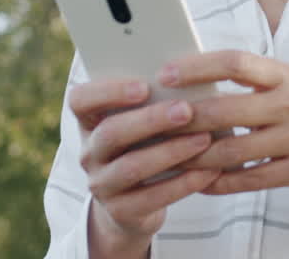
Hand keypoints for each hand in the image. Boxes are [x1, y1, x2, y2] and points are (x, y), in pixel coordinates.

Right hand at [68, 78, 220, 251]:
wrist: (134, 204)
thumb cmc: (146, 145)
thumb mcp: (141, 122)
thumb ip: (155, 100)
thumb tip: (193, 77)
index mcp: (89, 121)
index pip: (80, 100)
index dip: (108, 92)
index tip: (144, 86)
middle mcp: (89, 153)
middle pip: (110, 133)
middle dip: (151, 120)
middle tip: (186, 110)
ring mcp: (101, 184)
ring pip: (131, 167)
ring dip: (171, 151)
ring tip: (204, 139)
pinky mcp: (120, 211)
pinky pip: (152, 198)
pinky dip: (183, 183)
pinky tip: (208, 171)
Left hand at [160, 50, 288, 195]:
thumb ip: (250, 83)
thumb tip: (191, 82)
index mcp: (285, 75)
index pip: (235, 62)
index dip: (198, 67)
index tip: (166, 74)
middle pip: (226, 109)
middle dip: (185, 118)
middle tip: (154, 123)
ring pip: (232, 150)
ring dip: (196, 156)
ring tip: (168, 157)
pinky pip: (249, 179)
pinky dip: (220, 182)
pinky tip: (200, 182)